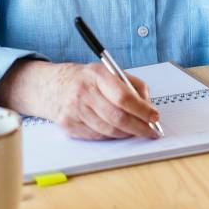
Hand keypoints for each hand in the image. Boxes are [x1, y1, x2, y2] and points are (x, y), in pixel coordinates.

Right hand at [0, 59, 160, 139]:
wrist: (54, 86)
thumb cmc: (87, 79)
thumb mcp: (110, 72)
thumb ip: (133, 86)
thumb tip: (148, 107)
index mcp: (97, 74)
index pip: (123, 97)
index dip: (142, 110)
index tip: (154, 117)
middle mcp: (83, 91)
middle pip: (117, 117)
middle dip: (139, 127)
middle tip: (151, 131)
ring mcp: (74, 109)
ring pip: (108, 130)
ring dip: (126, 133)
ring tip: (136, 131)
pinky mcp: (68, 124)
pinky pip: (97, 136)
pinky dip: (111, 136)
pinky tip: (116, 130)